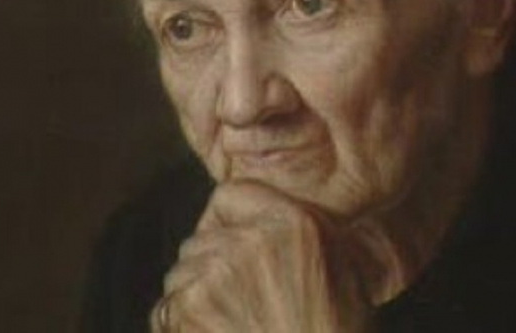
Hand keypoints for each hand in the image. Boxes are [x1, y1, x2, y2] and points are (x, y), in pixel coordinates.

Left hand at [150, 180, 372, 331]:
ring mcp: (217, 274)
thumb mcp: (349, 269)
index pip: (228, 195)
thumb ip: (313, 230)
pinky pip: (166, 308)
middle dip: (210, 263)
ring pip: (180, 272)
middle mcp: (251, 240)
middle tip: (239, 296)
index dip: (227, 221)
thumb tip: (284, 213)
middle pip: (200, 236)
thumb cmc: (334, 331)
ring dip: (195, 294)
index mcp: (292, 222)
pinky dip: (180, 325)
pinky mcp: (190, 309)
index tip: (234, 243)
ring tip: (229, 321)